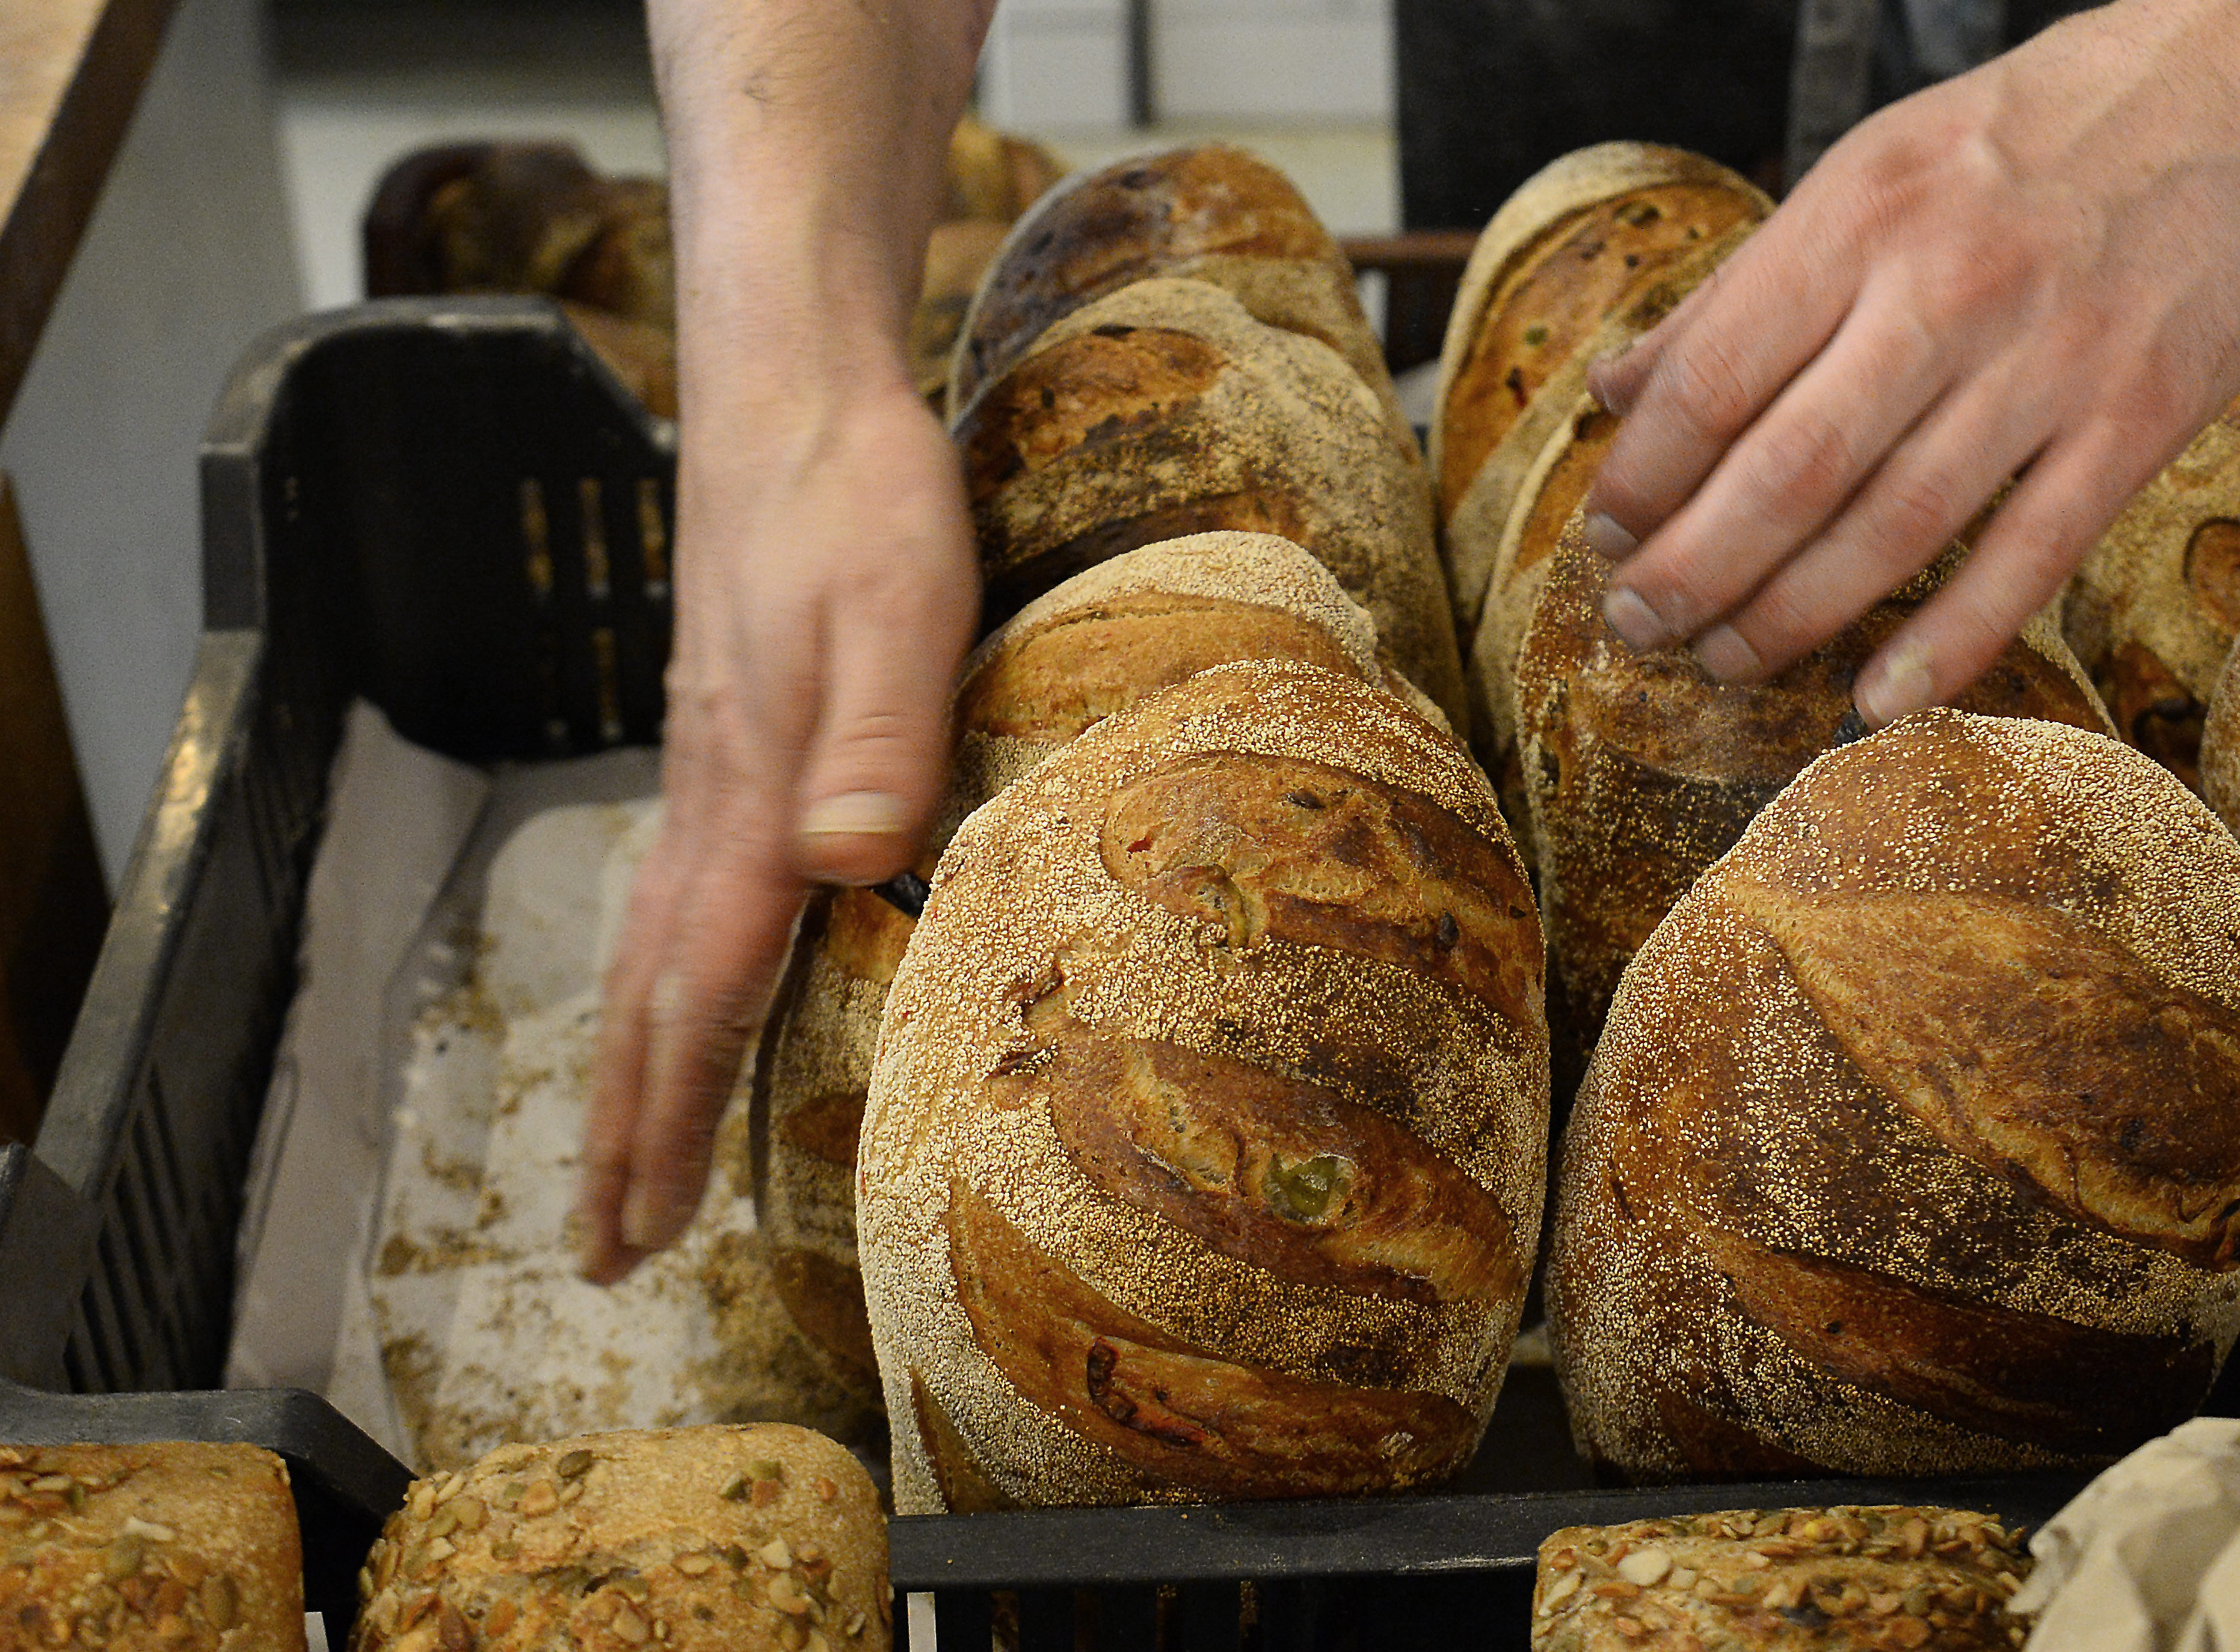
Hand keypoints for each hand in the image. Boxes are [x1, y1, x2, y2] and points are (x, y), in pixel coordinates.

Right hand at [581, 371, 974, 1283]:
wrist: (796, 399)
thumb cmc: (860, 502)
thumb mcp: (902, 606)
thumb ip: (881, 732)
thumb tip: (852, 860)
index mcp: (755, 801)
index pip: (699, 993)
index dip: (673, 1121)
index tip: (639, 1230)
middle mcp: (713, 804)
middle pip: (648, 1002)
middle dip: (626, 1134)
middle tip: (603, 1252)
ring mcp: (710, 773)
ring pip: (649, 955)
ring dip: (634, 1069)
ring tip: (622, 1161)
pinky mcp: (727, 738)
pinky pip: (676, 898)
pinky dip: (661, 982)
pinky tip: (679, 994)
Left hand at [1579, 0, 2239, 723]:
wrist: (2225, 100)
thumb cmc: (2017, 146)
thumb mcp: (1861, 176)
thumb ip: (1736, 293)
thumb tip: (1613, 391)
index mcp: (1860, 220)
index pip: (1714, 377)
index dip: (1645, 477)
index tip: (1606, 536)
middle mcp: (1946, 290)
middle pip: (1790, 470)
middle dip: (1695, 570)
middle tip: (1640, 625)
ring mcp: (2048, 363)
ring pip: (1895, 528)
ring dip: (1792, 616)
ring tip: (1726, 659)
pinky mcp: (2135, 423)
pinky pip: (2028, 560)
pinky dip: (1948, 644)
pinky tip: (1875, 702)